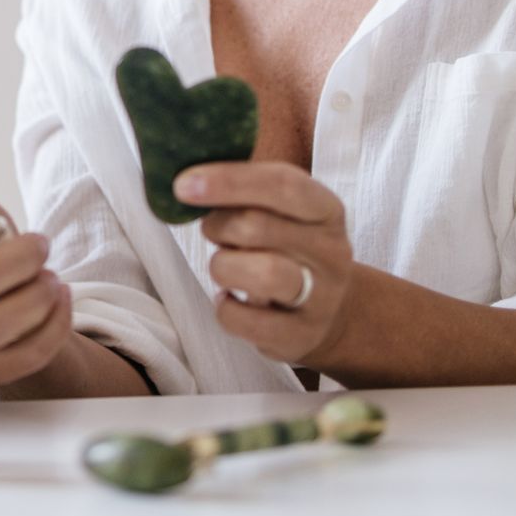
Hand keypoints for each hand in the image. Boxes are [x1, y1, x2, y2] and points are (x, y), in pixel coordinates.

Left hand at [178, 163, 357, 367]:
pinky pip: (245, 320)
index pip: (283, 184)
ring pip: (262, 273)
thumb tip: (189, 179)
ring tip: (225, 266)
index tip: (184, 184)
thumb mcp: (283, 214)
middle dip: (218, 226)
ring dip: (223, 266)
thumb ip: (247, 192)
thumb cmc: (289, 250)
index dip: (228, 181)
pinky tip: (230, 299)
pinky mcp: (301, 336)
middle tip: (212, 231)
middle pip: (258, 226)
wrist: (331, 313)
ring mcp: (321, 297)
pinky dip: (224, 308)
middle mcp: (331, 251)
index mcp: (326, 209)